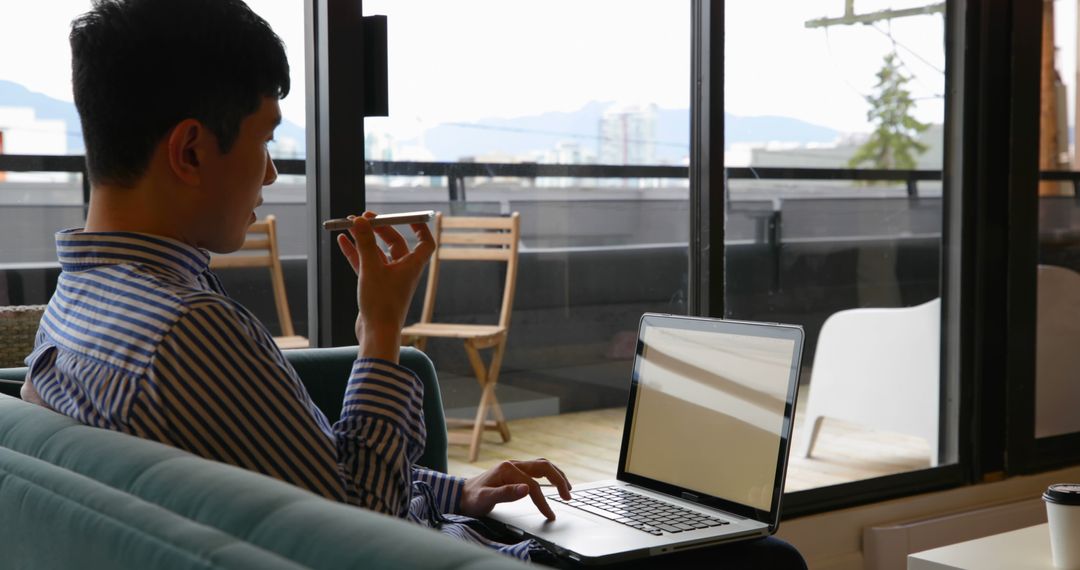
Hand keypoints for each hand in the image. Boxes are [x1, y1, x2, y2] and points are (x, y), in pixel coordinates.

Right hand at [336, 211, 435, 361]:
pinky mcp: (374, 287)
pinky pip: (365, 265)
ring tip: (348, 225)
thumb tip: (361, 220)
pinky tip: (342, 241)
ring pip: (376, 253)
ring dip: (364, 239)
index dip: (419, 228)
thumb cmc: (381, 303)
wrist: (376, 334)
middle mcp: (403, 271)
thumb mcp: (372, 269)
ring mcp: (388, 279)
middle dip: (380, 229)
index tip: (407, 215)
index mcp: (412, 266)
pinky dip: (355, 253)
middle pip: (395, 243)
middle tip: (363, 217)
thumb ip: (366, 243)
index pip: (425, 242)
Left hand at [459, 459, 572, 519]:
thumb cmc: (472, 498)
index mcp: (508, 469)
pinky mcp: (516, 471)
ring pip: (542, 465)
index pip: (532, 485)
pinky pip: (537, 469)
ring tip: (567, 488)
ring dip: (556, 475)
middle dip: (558, 480)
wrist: (461, 494)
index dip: (543, 501)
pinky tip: (554, 482)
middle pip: (543, 467)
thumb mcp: (485, 499)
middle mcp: (513, 464)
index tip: (550, 515)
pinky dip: (549, 475)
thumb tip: (526, 490)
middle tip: (567, 496)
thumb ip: (506, 494)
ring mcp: (515, 466)